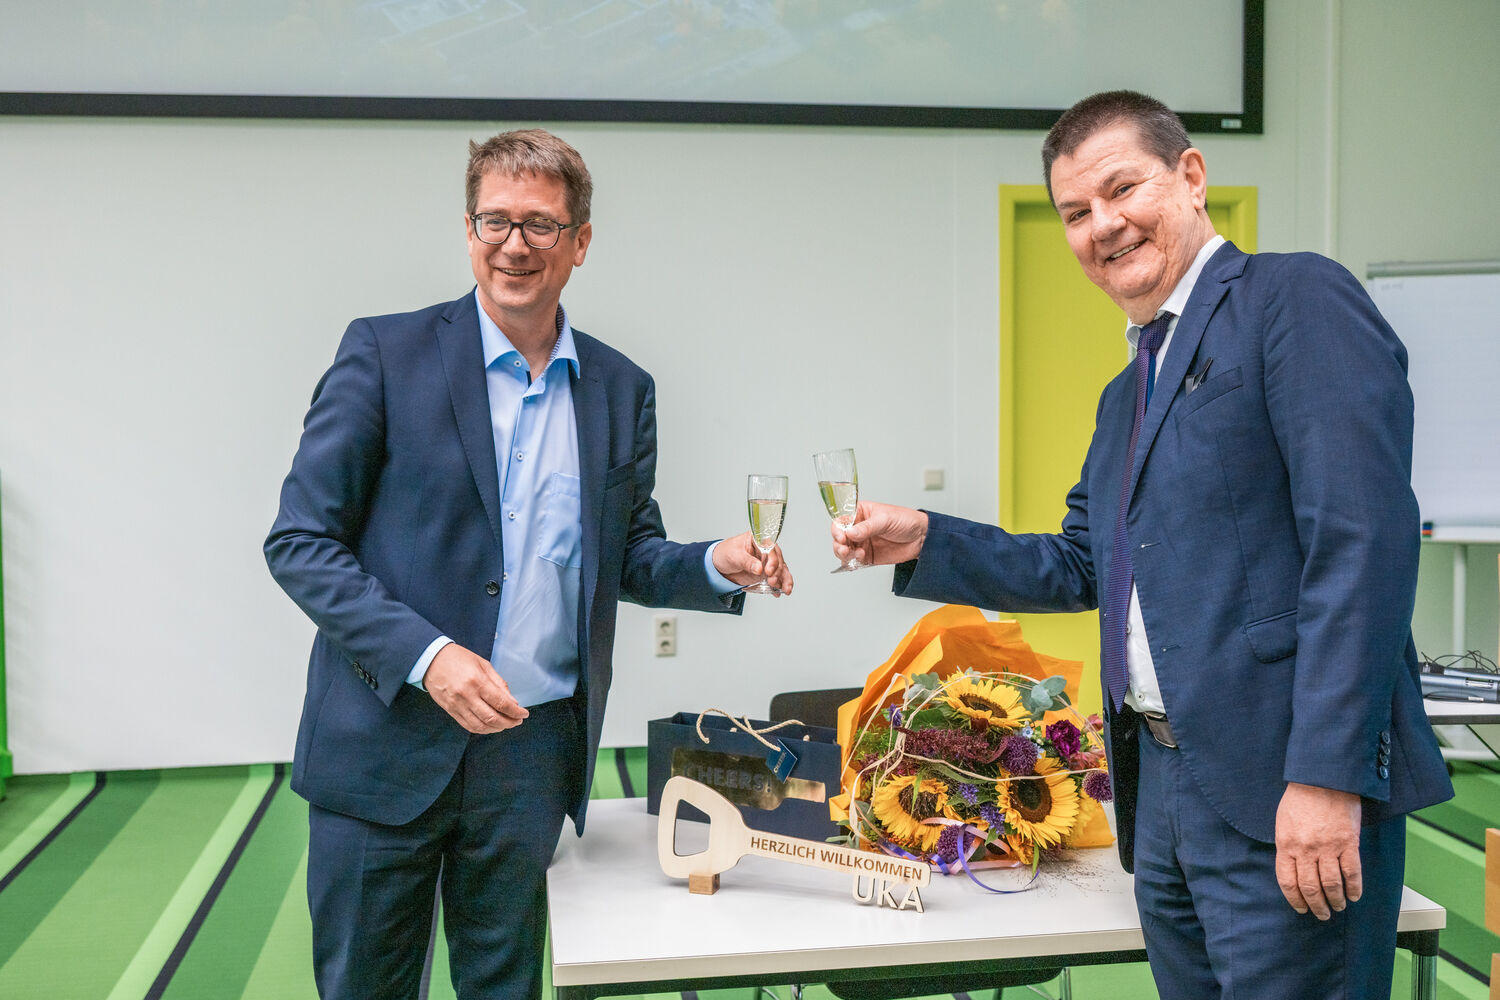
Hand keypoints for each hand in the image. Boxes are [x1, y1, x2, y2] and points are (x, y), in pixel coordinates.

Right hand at [423, 643, 529, 733]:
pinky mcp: (450, 711)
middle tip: (518, 721)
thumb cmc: (459, 658)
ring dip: (497, 728)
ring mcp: (457, 705)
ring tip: (507, 724)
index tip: (524, 714)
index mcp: (477, 681)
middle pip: (492, 718)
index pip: (501, 703)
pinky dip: (482, 729)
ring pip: (480, 725)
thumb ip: (499, 683)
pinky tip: (491, 726)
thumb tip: (513, 702)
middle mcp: (467, 695)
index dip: (515, 711)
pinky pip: (468, 726)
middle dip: (509, 722)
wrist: (431, 660)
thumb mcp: (483, 664)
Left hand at [713, 533, 793, 595]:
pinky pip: (777, 578)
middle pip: (778, 559)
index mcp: (758, 539)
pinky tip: (778, 593)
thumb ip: (747, 562)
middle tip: (772, 582)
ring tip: (785, 590)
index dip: (772, 559)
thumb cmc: (725, 553)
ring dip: (784, 580)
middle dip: (778, 572)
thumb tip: (759, 569)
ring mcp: (767, 562)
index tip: (769, 570)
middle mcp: (766, 549)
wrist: (720, 566)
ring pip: (781, 569)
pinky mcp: (766, 573)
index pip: (770, 547)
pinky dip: (780, 586)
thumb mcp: (734, 556)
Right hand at [834, 501, 927, 565]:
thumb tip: (850, 533)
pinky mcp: (868, 556)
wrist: (922, 538)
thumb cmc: (906, 521)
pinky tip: (859, 559)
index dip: (837, 528)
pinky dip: (852, 562)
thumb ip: (867, 527)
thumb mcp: (885, 519)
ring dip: (844, 554)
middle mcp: (858, 528)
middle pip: (839, 537)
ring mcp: (862, 542)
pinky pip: (854, 561)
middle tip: (844, 549)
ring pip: (844, 550)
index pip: (841, 519)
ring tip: (853, 555)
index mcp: (860, 513)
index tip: (841, 536)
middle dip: (838, 544)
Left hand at [1274, 781, 1362, 918]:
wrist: (1323, 778)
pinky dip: (1354, 888)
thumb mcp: (1283, 821)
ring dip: (1335, 901)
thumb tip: (1292, 867)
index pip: (1287, 881)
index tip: (1301, 908)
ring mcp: (1327, 847)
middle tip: (1322, 914)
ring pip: (1331, 884)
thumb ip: (1287, 845)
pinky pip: (1352, 872)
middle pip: (1310, 887)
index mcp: (1286, 844)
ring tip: (1338, 907)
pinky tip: (1354, 895)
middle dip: (1316, 906)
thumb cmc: (1301, 797)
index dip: (1294, 899)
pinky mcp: (1348, 843)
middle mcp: (1305, 849)